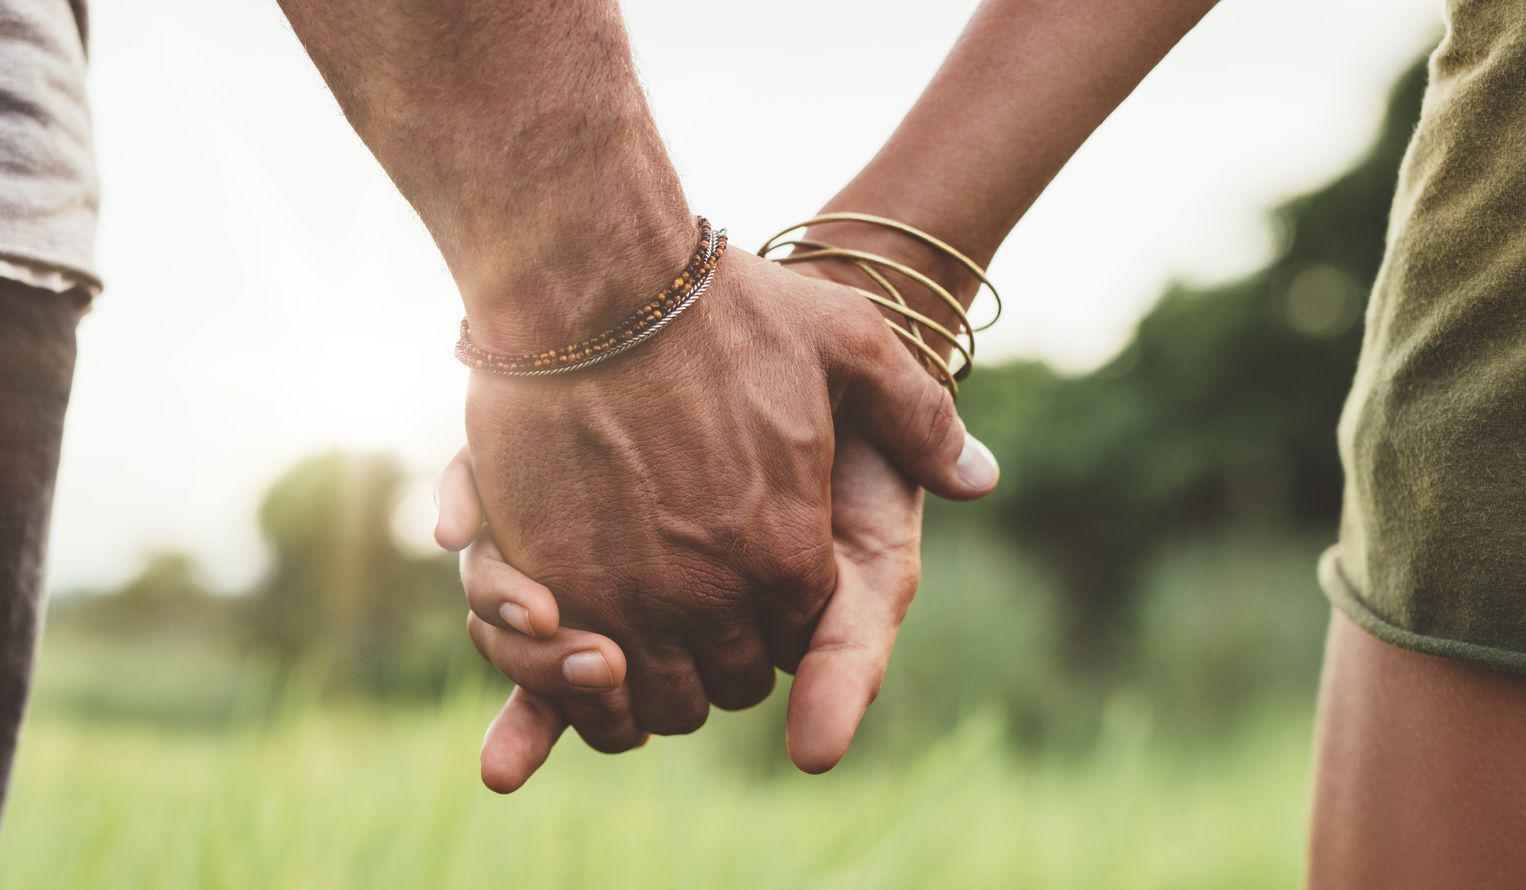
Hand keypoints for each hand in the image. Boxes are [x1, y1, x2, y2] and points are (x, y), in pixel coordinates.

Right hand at [457, 247, 996, 747]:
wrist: (590, 281)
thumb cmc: (722, 306)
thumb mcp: (849, 341)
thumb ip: (919, 419)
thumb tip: (980, 479)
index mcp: (788, 551)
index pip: (798, 641)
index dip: (779, 619)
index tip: (755, 586)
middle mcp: (711, 594)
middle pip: (722, 684)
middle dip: (717, 659)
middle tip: (697, 616)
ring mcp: (623, 597)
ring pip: (647, 700)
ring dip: (647, 683)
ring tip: (636, 640)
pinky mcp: (545, 583)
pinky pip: (562, 677)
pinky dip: (569, 679)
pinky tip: (573, 641)